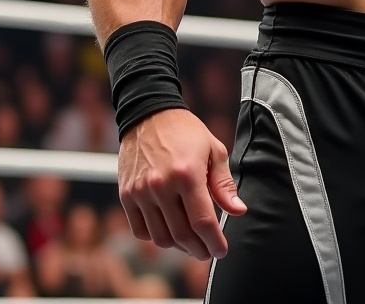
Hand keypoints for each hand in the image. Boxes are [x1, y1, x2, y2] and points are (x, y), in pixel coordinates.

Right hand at [117, 107, 246, 259]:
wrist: (150, 114)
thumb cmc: (186, 132)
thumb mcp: (214, 150)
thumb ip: (224, 184)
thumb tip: (238, 211)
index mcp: (187, 174)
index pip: (203, 221)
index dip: (214, 242)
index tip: (221, 251)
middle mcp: (162, 185)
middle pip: (182, 235)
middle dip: (198, 249)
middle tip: (207, 250)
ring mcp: (141, 192)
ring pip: (160, 238)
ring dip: (178, 246)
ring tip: (190, 242)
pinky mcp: (126, 195)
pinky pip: (140, 230)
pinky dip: (156, 237)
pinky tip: (169, 230)